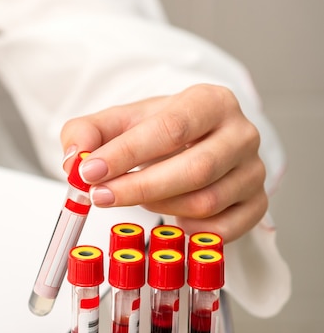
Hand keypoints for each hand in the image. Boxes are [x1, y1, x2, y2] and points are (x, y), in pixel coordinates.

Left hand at [61, 84, 267, 243]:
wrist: (197, 141)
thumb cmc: (160, 131)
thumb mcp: (120, 121)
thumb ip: (88, 132)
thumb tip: (75, 158)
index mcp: (211, 101)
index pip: (172, 128)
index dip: (128, 153)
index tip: (90, 172)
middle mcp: (241, 134)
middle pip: (195, 169)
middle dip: (139, 187)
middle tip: (99, 196)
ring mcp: (254, 171)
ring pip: (206, 202)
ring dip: (161, 205)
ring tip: (136, 195)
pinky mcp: (257, 204)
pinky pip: (223, 230)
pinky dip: (188, 230)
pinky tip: (169, 217)